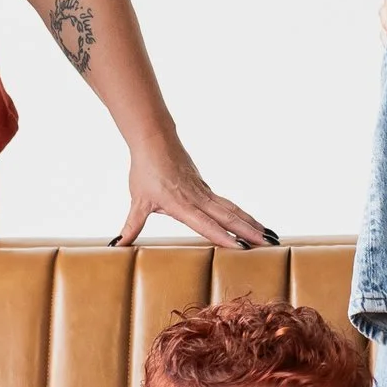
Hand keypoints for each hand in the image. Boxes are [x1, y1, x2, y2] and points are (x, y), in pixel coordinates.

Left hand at [113, 148, 278, 250]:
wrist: (155, 140)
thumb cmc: (145, 170)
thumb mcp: (138, 201)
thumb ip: (132, 225)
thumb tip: (117, 245)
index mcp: (180, 204)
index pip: (204, 223)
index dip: (221, 236)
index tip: (239, 247)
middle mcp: (197, 198)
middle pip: (228, 216)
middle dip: (249, 231)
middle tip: (269, 244)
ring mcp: (204, 192)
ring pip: (232, 209)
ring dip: (251, 223)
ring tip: (269, 236)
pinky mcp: (206, 188)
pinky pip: (227, 204)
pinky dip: (242, 214)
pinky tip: (251, 223)